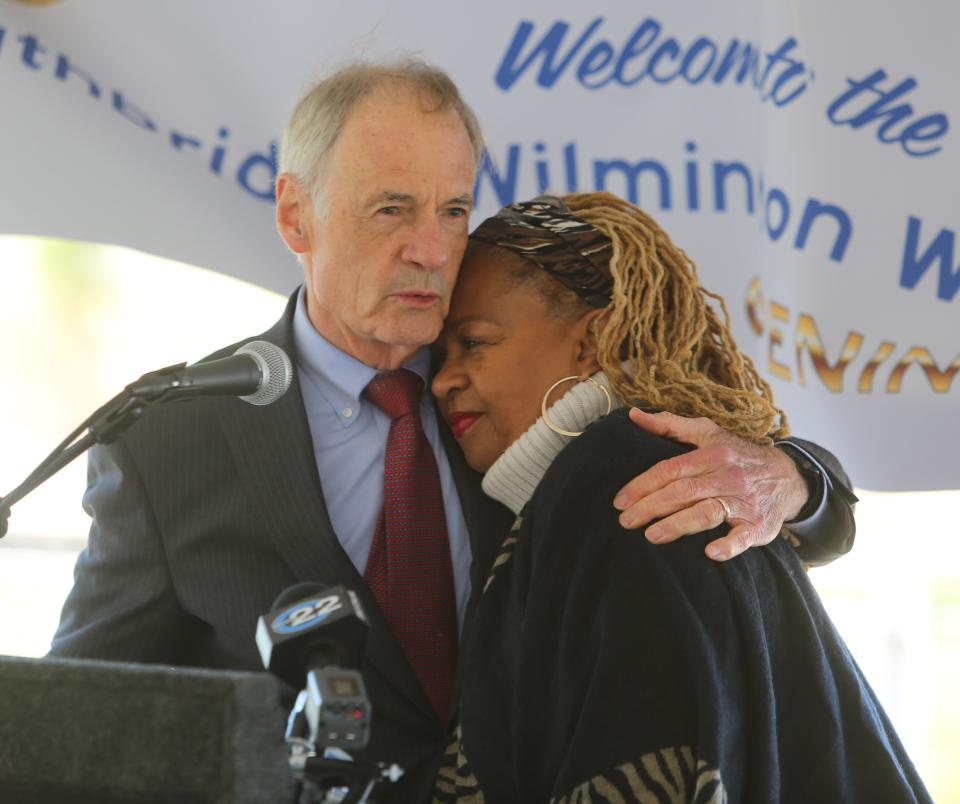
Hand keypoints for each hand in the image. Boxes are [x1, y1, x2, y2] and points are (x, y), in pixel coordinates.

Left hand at [614, 408, 808, 560]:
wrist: (786, 475)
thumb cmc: (736, 455)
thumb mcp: (707, 433)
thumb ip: (669, 425)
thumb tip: (632, 415)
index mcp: (712, 454)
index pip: (670, 470)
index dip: (642, 485)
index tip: (619, 501)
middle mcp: (727, 476)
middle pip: (683, 491)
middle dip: (651, 506)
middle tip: (625, 521)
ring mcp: (744, 501)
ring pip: (707, 512)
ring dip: (678, 524)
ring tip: (651, 536)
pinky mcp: (759, 524)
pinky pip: (744, 536)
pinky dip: (730, 545)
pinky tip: (711, 552)